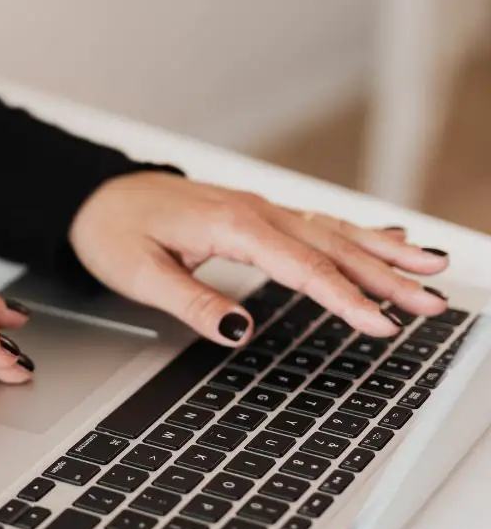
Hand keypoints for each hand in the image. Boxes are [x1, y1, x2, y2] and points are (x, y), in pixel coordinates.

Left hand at [69, 172, 449, 344]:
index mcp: (231, 225)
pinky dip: (357, 232)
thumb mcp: (139, 275)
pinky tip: (388, 237)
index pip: (302, 267)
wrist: (95, 197)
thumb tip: (237, 331)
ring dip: (384, 252)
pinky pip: (316, 224)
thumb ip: (191, 302)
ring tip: (432, 269)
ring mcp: (258, 210)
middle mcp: (254, 211)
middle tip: (433, 301)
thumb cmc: (113, 231)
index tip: (380, 324)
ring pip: (333, 231)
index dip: (344, 298)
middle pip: (333, 246)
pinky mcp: (255, 215)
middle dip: (387, 276)